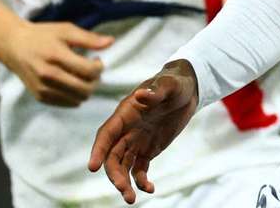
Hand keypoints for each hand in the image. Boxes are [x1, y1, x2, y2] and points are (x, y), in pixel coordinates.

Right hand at [0, 21, 113, 106]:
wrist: (13, 46)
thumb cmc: (42, 35)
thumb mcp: (66, 30)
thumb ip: (89, 38)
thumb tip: (111, 42)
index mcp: (56, 56)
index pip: (88, 71)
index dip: (99, 66)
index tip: (96, 59)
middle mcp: (48, 75)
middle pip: (85, 88)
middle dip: (95, 80)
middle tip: (92, 69)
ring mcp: (43, 88)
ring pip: (78, 99)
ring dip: (86, 89)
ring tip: (82, 75)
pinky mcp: (40, 97)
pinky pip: (68, 103)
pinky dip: (75, 95)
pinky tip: (72, 82)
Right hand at [88, 60, 198, 203]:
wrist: (187, 91)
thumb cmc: (175, 84)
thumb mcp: (168, 85)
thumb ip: (155, 92)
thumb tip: (140, 95)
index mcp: (125, 113)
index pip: (106, 134)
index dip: (98, 150)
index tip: (93, 167)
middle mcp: (126, 130)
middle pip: (112, 156)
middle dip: (114, 174)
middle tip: (123, 190)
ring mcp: (135, 141)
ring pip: (122, 166)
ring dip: (124, 182)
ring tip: (131, 199)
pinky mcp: (147, 151)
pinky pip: (139, 170)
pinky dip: (141, 181)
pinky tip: (150, 189)